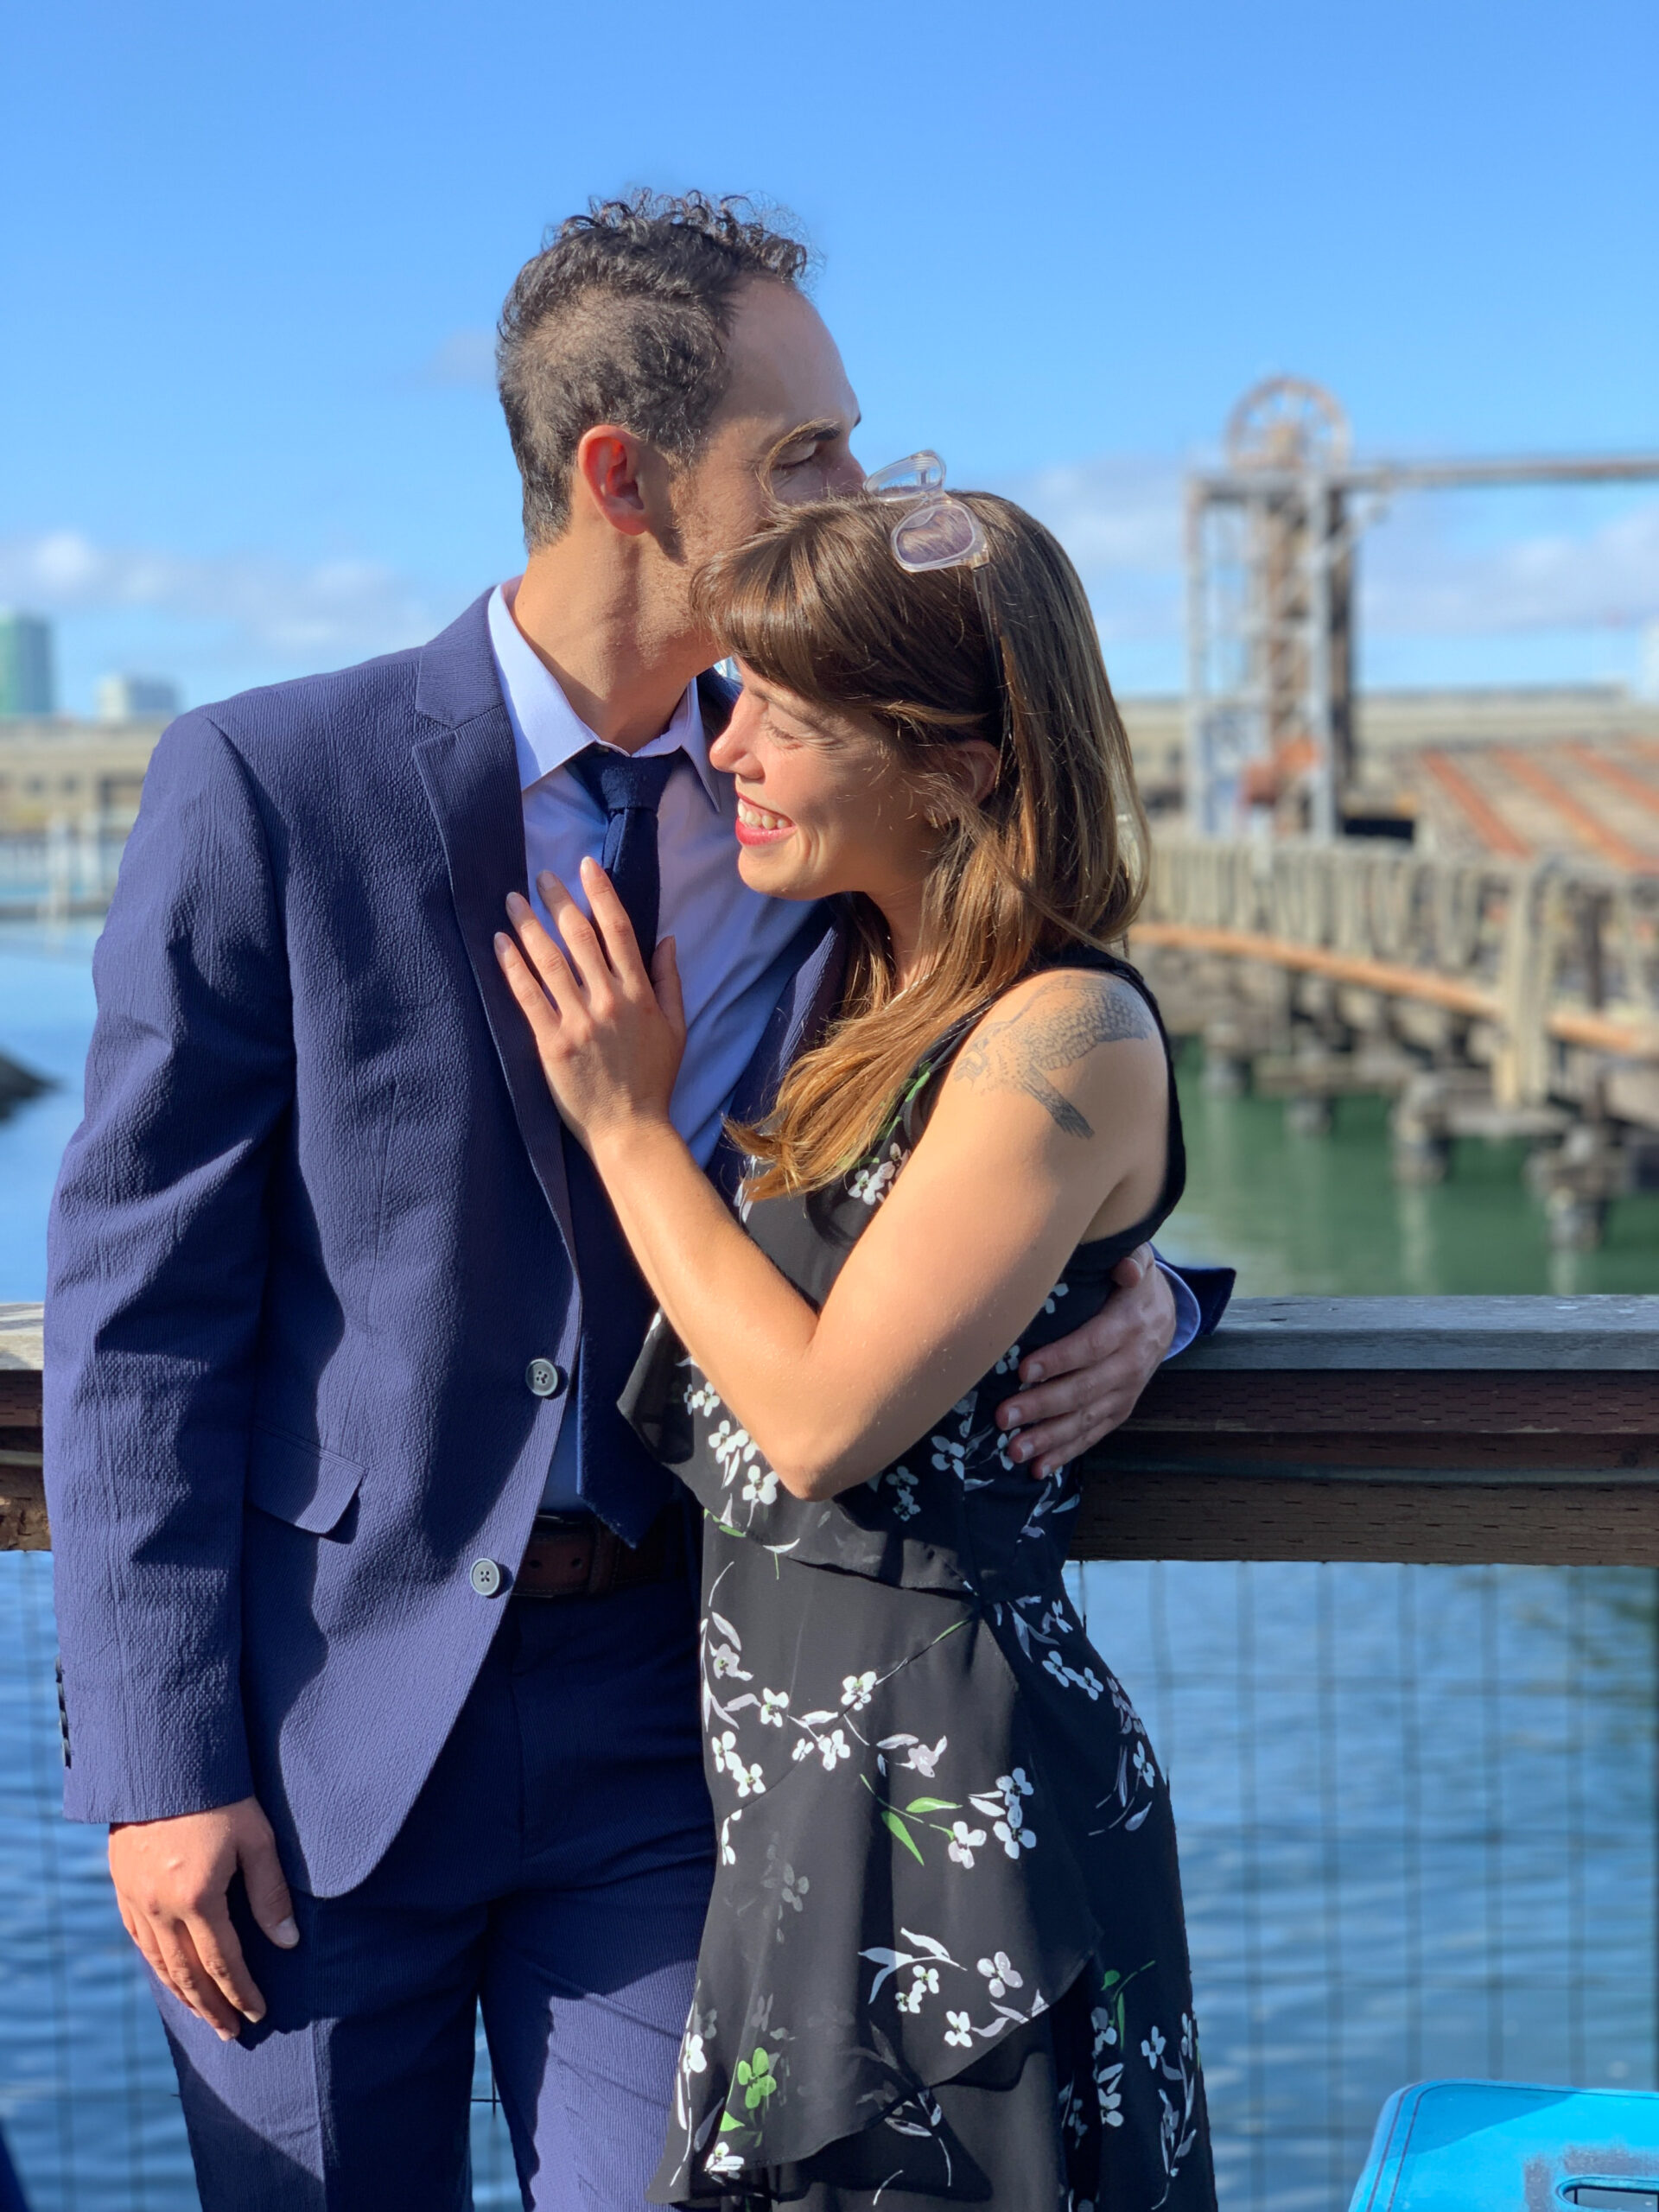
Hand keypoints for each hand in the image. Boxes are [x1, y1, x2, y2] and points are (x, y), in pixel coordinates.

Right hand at [109, 1795, 297, 2039]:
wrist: (166, 1759)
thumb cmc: (223, 1794)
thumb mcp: (258, 1839)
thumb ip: (270, 1894)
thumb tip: (287, 1942)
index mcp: (198, 1898)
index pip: (224, 1963)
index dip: (241, 1993)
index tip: (258, 2014)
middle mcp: (161, 1906)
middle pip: (187, 1974)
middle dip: (211, 2007)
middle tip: (230, 2033)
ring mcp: (136, 1898)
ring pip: (159, 1962)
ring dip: (182, 1994)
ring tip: (203, 2016)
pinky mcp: (122, 1885)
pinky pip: (137, 1938)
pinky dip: (155, 1964)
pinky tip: (168, 1975)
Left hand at [496, 859, 686, 1150]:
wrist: (630, 1128)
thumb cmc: (653, 1080)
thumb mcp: (676, 1028)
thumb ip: (669, 981)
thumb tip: (666, 939)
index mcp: (639, 994)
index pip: (618, 930)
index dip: (601, 893)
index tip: (585, 865)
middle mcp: (608, 1001)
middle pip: (579, 937)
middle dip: (558, 900)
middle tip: (541, 876)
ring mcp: (578, 1021)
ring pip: (549, 960)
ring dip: (528, 924)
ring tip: (512, 898)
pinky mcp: (552, 1043)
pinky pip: (528, 996)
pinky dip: (512, 965)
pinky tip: (499, 942)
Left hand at [994, 1244, 1174, 1476]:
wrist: (1165, 1313)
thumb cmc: (1133, 1282)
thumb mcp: (1139, 1261)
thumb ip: (1132, 1260)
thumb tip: (1125, 1268)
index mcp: (1129, 1326)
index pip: (1091, 1345)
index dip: (1059, 1359)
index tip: (1023, 1370)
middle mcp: (1130, 1365)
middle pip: (1082, 1390)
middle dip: (1042, 1406)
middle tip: (1004, 1417)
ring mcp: (1125, 1392)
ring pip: (1085, 1419)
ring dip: (1049, 1438)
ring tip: (1014, 1451)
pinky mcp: (1119, 1410)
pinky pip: (1093, 1435)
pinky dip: (1065, 1453)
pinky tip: (1038, 1468)